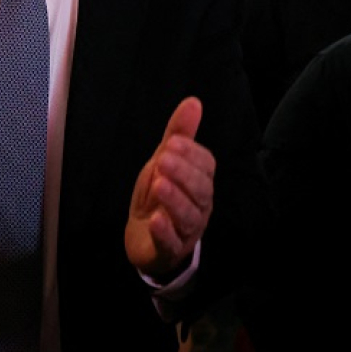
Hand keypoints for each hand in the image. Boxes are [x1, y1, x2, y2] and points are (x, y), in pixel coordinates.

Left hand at [125, 97, 214, 281]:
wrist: (144, 238)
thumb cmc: (159, 195)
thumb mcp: (165, 162)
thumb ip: (179, 134)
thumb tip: (193, 101)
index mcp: (200, 183)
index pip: (205, 167)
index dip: (190, 154)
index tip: (171, 142)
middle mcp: (199, 207)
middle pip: (200, 191)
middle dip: (182, 174)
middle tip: (162, 159)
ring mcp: (186, 230)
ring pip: (188, 217)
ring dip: (174, 200)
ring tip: (159, 185)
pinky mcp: (169, 250)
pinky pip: (171, 243)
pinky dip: (165, 232)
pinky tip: (156, 220)